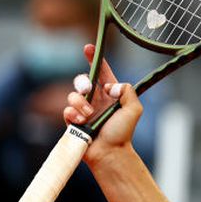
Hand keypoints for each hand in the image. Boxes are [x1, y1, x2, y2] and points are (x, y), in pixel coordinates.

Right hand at [63, 44, 141, 165]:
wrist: (109, 153)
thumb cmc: (122, 133)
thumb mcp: (134, 109)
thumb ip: (127, 91)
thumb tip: (110, 86)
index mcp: (110, 95)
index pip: (102, 72)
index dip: (95, 59)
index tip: (88, 48)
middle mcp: (96, 100)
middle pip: (82, 80)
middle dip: (82, 81)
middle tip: (87, 90)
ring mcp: (83, 111)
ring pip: (72, 94)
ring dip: (80, 103)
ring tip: (88, 115)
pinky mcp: (72, 121)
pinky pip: (67, 109)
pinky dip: (73, 114)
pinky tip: (81, 122)